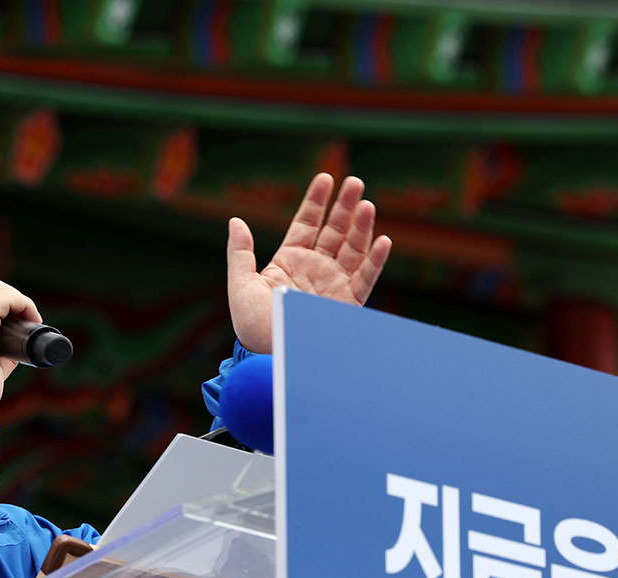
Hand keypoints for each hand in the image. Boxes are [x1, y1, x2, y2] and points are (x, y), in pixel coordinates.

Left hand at [226, 173, 391, 352]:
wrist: (272, 358)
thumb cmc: (254, 327)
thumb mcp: (241, 287)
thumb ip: (240, 253)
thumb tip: (235, 220)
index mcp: (289, 262)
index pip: (306, 224)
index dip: (316, 201)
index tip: (325, 178)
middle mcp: (314, 269)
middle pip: (334, 231)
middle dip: (344, 206)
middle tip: (354, 181)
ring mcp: (333, 285)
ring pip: (352, 249)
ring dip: (361, 227)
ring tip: (366, 203)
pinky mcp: (348, 304)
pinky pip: (365, 279)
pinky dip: (374, 261)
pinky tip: (382, 240)